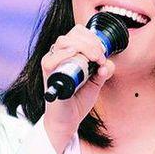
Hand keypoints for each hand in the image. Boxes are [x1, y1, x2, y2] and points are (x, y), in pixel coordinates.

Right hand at [40, 24, 114, 153]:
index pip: (78, 33)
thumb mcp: (96, 83)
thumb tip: (106, 64)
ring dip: (83, 47)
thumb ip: (103, 71)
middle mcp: (59, 56)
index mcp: (69, 54)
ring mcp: (52, 64)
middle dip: (91, 43)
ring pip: (63, 42)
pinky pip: (50, 60)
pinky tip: (75, 56)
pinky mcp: (48, 75)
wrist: (67, 120)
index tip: (103, 54)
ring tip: (94, 60)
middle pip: (72, 34)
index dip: (93, 38)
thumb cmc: (78, 100)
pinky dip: (64, 55)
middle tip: (100, 58)